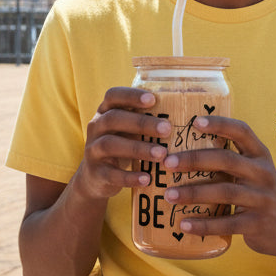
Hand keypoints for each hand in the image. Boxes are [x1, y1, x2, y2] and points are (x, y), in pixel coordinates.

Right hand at [75, 87, 172, 201]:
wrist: (95, 178)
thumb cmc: (121, 146)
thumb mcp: (127, 130)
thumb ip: (144, 120)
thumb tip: (182, 110)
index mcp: (105, 112)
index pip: (113, 96)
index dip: (131, 96)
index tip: (153, 99)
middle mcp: (96, 127)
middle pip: (113, 119)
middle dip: (141, 122)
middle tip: (167, 129)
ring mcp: (93, 150)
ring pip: (110, 145)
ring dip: (137, 149)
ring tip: (162, 154)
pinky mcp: (96, 173)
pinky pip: (111, 174)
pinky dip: (129, 177)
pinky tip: (147, 179)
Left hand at [159, 115, 275, 257]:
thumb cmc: (255, 193)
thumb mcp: (251, 171)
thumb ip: (228, 159)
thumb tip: (178, 148)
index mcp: (260, 155)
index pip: (242, 131)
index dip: (219, 124)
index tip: (194, 122)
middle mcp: (263, 173)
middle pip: (227, 160)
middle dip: (194, 160)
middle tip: (167, 162)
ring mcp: (262, 199)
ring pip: (225, 192)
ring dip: (193, 193)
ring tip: (168, 195)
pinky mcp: (258, 224)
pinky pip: (227, 223)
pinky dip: (204, 225)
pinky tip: (183, 224)